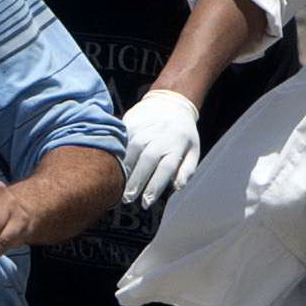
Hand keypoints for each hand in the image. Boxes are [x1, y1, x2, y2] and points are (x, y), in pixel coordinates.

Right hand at [120, 88, 204, 206]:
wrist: (171, 102)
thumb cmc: (182, 134)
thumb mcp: (193, 150)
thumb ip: (187, 170)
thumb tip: (177, 187)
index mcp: (177, 145)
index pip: (166, 169)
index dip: (155, 187)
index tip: (146, 202)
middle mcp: (162, 136)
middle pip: (148, 160)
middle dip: (137, 181)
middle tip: (127, 199)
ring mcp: (146, 127)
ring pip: (133, 149)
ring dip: (125, 168)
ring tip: (118, 184)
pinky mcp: (133, 121)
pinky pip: (123, 138)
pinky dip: (117, 152)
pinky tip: (112, 164)